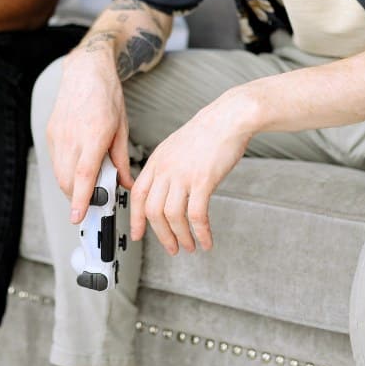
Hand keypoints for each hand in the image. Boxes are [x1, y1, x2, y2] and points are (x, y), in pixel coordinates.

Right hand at [46, 41, 132, 222]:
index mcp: (94, 135)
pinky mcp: (51, 133)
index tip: (78, 217)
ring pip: (60, 174)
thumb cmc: (107, 96)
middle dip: (79, 197)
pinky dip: (66, 171)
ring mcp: (58, 135)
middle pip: (69, 180)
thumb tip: (126, 184)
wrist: (85, 71)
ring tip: (88, 186)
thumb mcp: (122, 128)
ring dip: (72, 187)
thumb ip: (122, 159)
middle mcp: (72, 137)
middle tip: (94, 201)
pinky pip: (56, 162)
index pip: (85, 175)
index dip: (81, 199)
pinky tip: (78, 168)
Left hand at [130, 89, 254, 253]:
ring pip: (172, 216)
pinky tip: (206, 239)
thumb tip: (163, 188)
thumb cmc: (208, 132)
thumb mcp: (176, 146)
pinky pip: (196, 215)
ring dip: (181, 236)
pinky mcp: (203, 180)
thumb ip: (166, 166)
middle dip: (161, 235)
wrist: (229, 118)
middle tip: (171, 247)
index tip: (137, 233)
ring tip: (189, 246)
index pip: (138, 194)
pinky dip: (200, 232)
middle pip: (152, 210)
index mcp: (157, 160)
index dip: (136, 218)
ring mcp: (183, 175)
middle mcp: (166, 169)